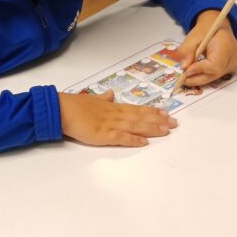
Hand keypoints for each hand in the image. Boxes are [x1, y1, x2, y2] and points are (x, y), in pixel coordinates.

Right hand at [58, 90, 177, 146]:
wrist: (61, 110)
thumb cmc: (74, 105)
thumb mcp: (91, 98)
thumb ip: (102, 98)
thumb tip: (110, 94)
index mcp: (112, 106)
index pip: (136, 108)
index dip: (152, 111)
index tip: (165, 112)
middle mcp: (115, 114)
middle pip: (140, 117)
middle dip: (159, 120)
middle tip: (175, 123)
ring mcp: (110, 124)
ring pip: (135, 126)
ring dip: (152, 128)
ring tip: (166, 130)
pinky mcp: (103, 135)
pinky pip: (121, 138)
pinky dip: (133, 140)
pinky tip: (144, 142)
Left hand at [179, 10, 236, 86]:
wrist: (218, 26)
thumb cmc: (206, 30)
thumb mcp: (192, 37)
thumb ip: (186, 51)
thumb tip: (184, 67)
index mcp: (225, 46)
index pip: (214, 65)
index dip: (198, 70)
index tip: (185, 70)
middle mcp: (233, 58)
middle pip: (214, 75)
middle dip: (196, 78)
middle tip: (182, 79)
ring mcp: (233, 64)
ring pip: (214, 77)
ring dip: (199, 78)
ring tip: (187, 75)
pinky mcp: (230, 68)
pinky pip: (216, 76)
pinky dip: (204, 76)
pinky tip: (196, 72)